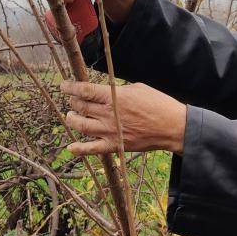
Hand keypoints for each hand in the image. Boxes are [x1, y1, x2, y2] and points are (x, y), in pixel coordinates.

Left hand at [61, 80, 186, 155]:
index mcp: (114, 96)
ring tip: (72, 115)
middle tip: (73, 100)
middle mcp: (109, 113)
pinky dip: (79, 149)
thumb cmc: (158, 104)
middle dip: (73, 102)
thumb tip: (105, 91)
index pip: (85, 90)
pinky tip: (71, 147)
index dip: (70, 87)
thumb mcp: (137, 88)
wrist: (172, 127)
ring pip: (81, 126)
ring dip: (72, 119)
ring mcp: (110, 131)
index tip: (64, 86)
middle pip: (80, 106)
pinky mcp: (115, 145)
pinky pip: (91, 149)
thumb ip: (117, 90)